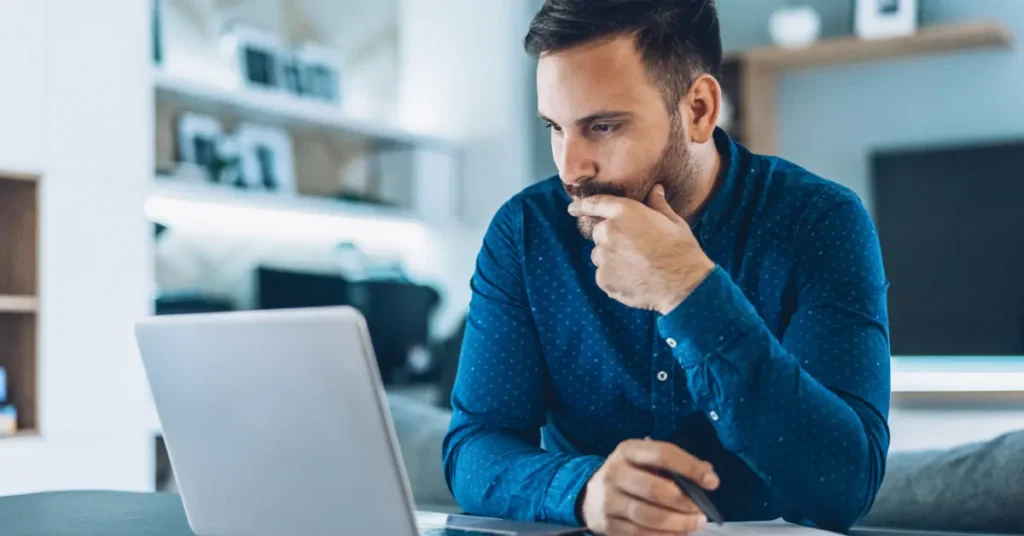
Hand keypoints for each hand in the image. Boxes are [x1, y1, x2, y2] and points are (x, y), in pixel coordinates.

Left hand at [568, 185, 714, 313]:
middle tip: (635, 250)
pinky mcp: (603, 278)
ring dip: (612, 259)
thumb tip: (656, 189)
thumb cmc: (681, 251)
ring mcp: (604, 256)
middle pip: (599, 233)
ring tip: (638, 267)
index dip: (582, 206)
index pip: (596, 204)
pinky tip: (634, 280)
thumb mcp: (673, 222)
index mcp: (625, 212)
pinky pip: (603, 275)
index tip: (572, 208)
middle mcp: (609, 231)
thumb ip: (658, 205)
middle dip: (611, 239)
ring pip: (600, 256)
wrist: (683, 284)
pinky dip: (614, 278)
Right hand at [579, 439, 719, 534]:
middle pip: (655, 489)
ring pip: (648, 516)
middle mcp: (615, 472)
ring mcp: (609, 500)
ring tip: (694, 524)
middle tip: (702, 512)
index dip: (690, 467)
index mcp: (628, 450)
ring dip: (677, 523)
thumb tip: (708, 476)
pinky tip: (677, 534)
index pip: (662, 454)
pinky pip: (640, 535)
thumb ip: (673, 465)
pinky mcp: (608, 525)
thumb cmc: (628, 474)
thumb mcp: (643, 460)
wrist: (589, 495)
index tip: (712, 482)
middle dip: (685, 503)